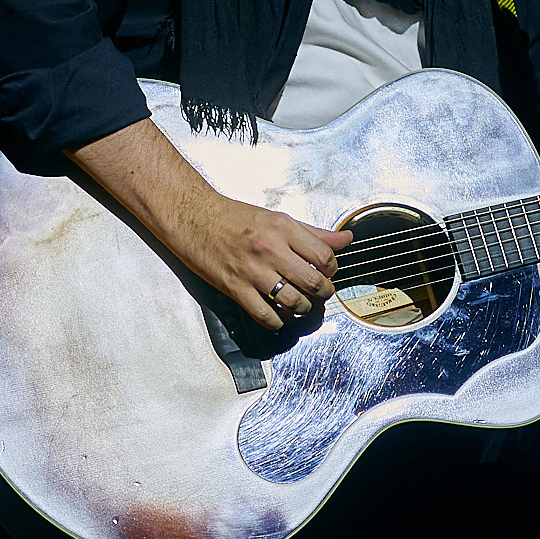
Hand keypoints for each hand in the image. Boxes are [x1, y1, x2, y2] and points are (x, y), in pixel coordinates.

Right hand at [172, 193, 349, 330]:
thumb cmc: (234, 217)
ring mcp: (252, 270)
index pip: (324, 256)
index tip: (329, 272)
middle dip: (323, 292)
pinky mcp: (235, 288)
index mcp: (283, 228)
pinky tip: (280, 317)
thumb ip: (314, 232)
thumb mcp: (278, 218)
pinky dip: (278, 321)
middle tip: (321, 292)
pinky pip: (265, 314)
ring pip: (293, 301)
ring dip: (304, 308)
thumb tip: (345, 238)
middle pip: (313, 281)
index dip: (332, 269)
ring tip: (302, 305)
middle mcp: (270, 249)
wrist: (194, 217)